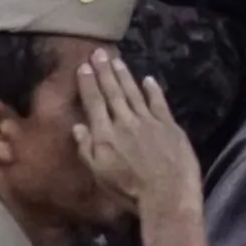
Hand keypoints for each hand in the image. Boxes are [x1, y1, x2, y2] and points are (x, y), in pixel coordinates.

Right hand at [73, 49, 201, 218]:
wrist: (167, 193)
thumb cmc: (129, 191)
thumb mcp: (100, 175)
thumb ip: (87, 149)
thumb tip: (77, 126)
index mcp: (105, 135)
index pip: (94, 103)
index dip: (88, 84)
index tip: (84, 67)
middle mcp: (125, 122)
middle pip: (113, 92)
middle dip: (104, 71)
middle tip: (99, 52)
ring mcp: (148, 121)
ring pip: (134, 93)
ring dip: (124, 75)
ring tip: (117, 60)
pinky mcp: (169, 125)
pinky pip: (159, 102)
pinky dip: (153, 90)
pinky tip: (148, 79)